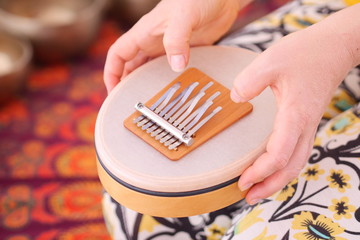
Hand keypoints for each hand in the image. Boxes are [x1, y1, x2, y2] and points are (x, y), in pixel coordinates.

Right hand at [104, 0, 246, 92]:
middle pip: (131, 66)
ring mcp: (168, 47)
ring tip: (149, 103)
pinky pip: (170, 69)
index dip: (111, 72)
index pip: (118, 54)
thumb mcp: (184, 16)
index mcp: (144, 32)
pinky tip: (172, 92)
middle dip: (127, 84)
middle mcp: (153, 41)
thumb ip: (177, 40)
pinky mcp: (184, 51)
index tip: (113, 91)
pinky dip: (167, 81)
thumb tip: (175, 66)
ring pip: (149, 69)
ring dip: (146, 84)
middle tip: (129, 104)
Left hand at [231, 15, 356, 204]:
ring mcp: (308, 125)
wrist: (335, 47)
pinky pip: (296, 151)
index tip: (241, 179)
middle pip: (290, 168)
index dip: (259, 172)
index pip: (278, 155)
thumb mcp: (271, 61)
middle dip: (268, 186)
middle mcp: (305, 126)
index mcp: (295, 115)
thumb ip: (249, 82)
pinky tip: (271, 166)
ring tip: (257, 190)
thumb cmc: (306, 53)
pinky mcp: (306, 121)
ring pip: (295, 163)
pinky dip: (283, 166)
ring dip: (277, 180)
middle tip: (247, 197)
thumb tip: (235, 98)